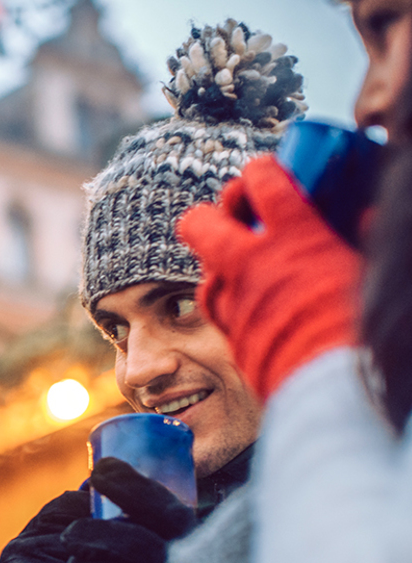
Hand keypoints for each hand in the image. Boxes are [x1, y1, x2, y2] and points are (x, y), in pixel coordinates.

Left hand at [177, 155, 360, 400]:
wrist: (331, 384)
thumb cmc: (358, 322)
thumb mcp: (364, 269)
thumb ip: (357, 240)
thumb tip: (366, 217)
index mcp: (292, 237)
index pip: (264, 185)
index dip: (260, 172)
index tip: (264, 171)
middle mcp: (251, 264)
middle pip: (204, 223)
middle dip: (214, 212)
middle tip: (234, 213)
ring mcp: (233, 299)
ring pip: (204, 269)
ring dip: (219, 262)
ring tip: (241, 261)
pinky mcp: (229, 332)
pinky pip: (216, 306)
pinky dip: (226, 297)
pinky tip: (242, 297)